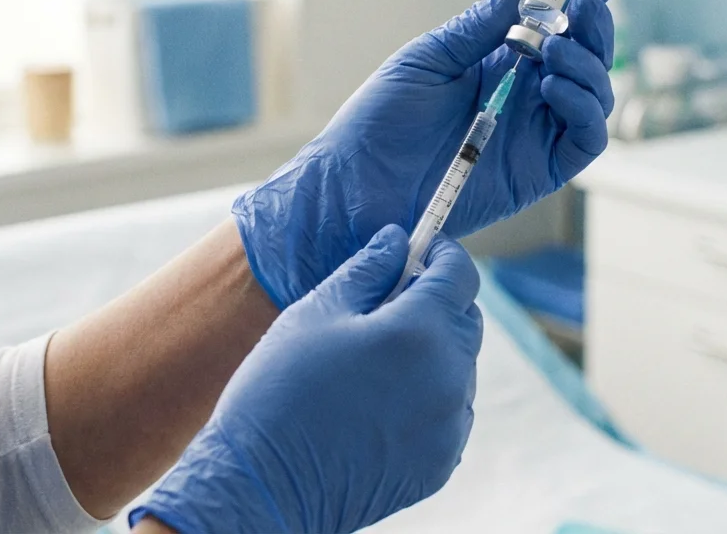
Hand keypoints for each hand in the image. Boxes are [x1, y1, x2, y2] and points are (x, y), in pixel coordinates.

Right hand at [131, 225, 482, 533]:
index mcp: (419, 332)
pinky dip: (428, 398)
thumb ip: (367, 269)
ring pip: (459, 367)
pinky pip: (449, 412)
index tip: (418, 252)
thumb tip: (398, 240)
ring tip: (373, 364)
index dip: (440, 254)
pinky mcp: (440, 462)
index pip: (459, 274)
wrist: (262, 486)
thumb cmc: (278, 391)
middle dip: (435, 303)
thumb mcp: (315, 314)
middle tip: (384, 308)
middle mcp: (448, 378)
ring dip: (432, 353)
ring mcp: (449, 426)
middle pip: (465, 319)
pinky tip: (379, 404)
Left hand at [236, 0, 629, 307]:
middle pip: (588, 54)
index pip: (557, 20)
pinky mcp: (540, 172)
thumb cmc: (380, 122)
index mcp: (500, 60)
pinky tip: (553, 89)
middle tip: (583, 6)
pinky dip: (583, 108)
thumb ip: (481, 24)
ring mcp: (537, 133)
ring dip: (589, 63)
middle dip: (596, 24)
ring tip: (556, 48)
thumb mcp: (429, 59)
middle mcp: (527, 94)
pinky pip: (586, 139)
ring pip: (597, 93)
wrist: (356, 185)